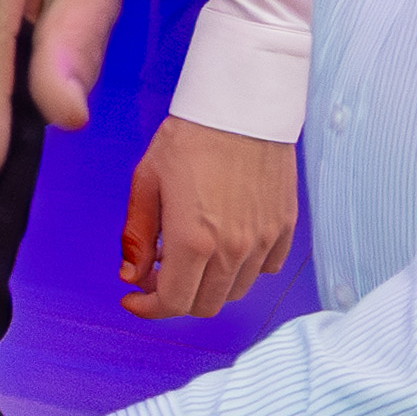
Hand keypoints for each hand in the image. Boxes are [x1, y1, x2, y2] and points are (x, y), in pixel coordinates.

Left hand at [122, 116, 300, 319]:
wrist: (242, 107)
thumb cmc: (189, 138)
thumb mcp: (147, 182)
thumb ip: (137, 236)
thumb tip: (131, 275)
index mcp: (192, 241)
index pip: (172, 302)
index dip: (148, 308)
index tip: (132, 298)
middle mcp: (233, 249)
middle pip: (205, 305)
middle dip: (175, 298)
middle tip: (156, 274)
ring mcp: (264, 241)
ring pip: (235, 290)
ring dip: (208, 285)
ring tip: (188, 256)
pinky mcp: (285, 228)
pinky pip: (265, 268)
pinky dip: (242, 269)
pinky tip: (223, 245)